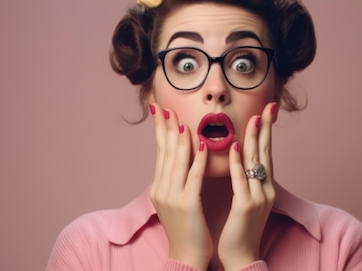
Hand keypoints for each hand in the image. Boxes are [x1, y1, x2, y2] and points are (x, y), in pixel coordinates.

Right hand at [148, 103, 212, 269]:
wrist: (186, 257)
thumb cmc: (186, 229)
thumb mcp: (176, 201)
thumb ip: (176, 179)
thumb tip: (178, 158)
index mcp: (159, 187)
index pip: (160, 152)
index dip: (160, 130)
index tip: (160, 110)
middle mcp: (162, 189)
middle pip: (164, 152)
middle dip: (164, 127)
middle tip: (164, 106)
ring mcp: (173, 197)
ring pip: (176, 161)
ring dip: (180, 138)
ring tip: (181, 118)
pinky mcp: (187, 205)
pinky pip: (193, 177)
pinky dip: (197, 159)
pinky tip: (201, 145)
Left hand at [218, 102, 277, 270]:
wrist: (241, 257)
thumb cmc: (240, 229)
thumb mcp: (247, 200)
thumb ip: (246, 180)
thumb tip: (241, 159)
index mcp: (265, 187)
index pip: (266, 153)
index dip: (266, 132)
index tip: (267, 112)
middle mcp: (266, 189)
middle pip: (266, 152)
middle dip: (266, 128)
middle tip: (267, 106)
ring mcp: (258, 197)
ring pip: (256, 162)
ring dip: (253, 138)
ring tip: (253, 118)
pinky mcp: (246, 206)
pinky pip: (241, 179)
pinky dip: (237, 161)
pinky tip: (233, 146)